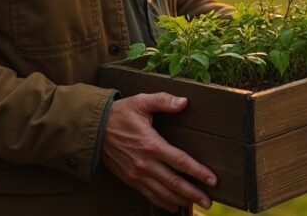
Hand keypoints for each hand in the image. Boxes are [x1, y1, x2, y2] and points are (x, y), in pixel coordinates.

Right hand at [102, 92, 217, 211]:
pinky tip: (174, 206)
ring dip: (181, 200)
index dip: (198, 172)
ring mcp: (137, 174)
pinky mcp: (130, 179)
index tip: (213, 179)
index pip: (180, 161)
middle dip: (194, 193)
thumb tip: (184, 102)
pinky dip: (163, 203)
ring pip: (163, 192)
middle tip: (209, 201)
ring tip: (197, 204)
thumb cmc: (120, 114)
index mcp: (151, 144)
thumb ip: (163, 101)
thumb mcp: (141, 101)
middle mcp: (145, 163)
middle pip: (174, 183)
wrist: (93, 129)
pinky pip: (149, 195)